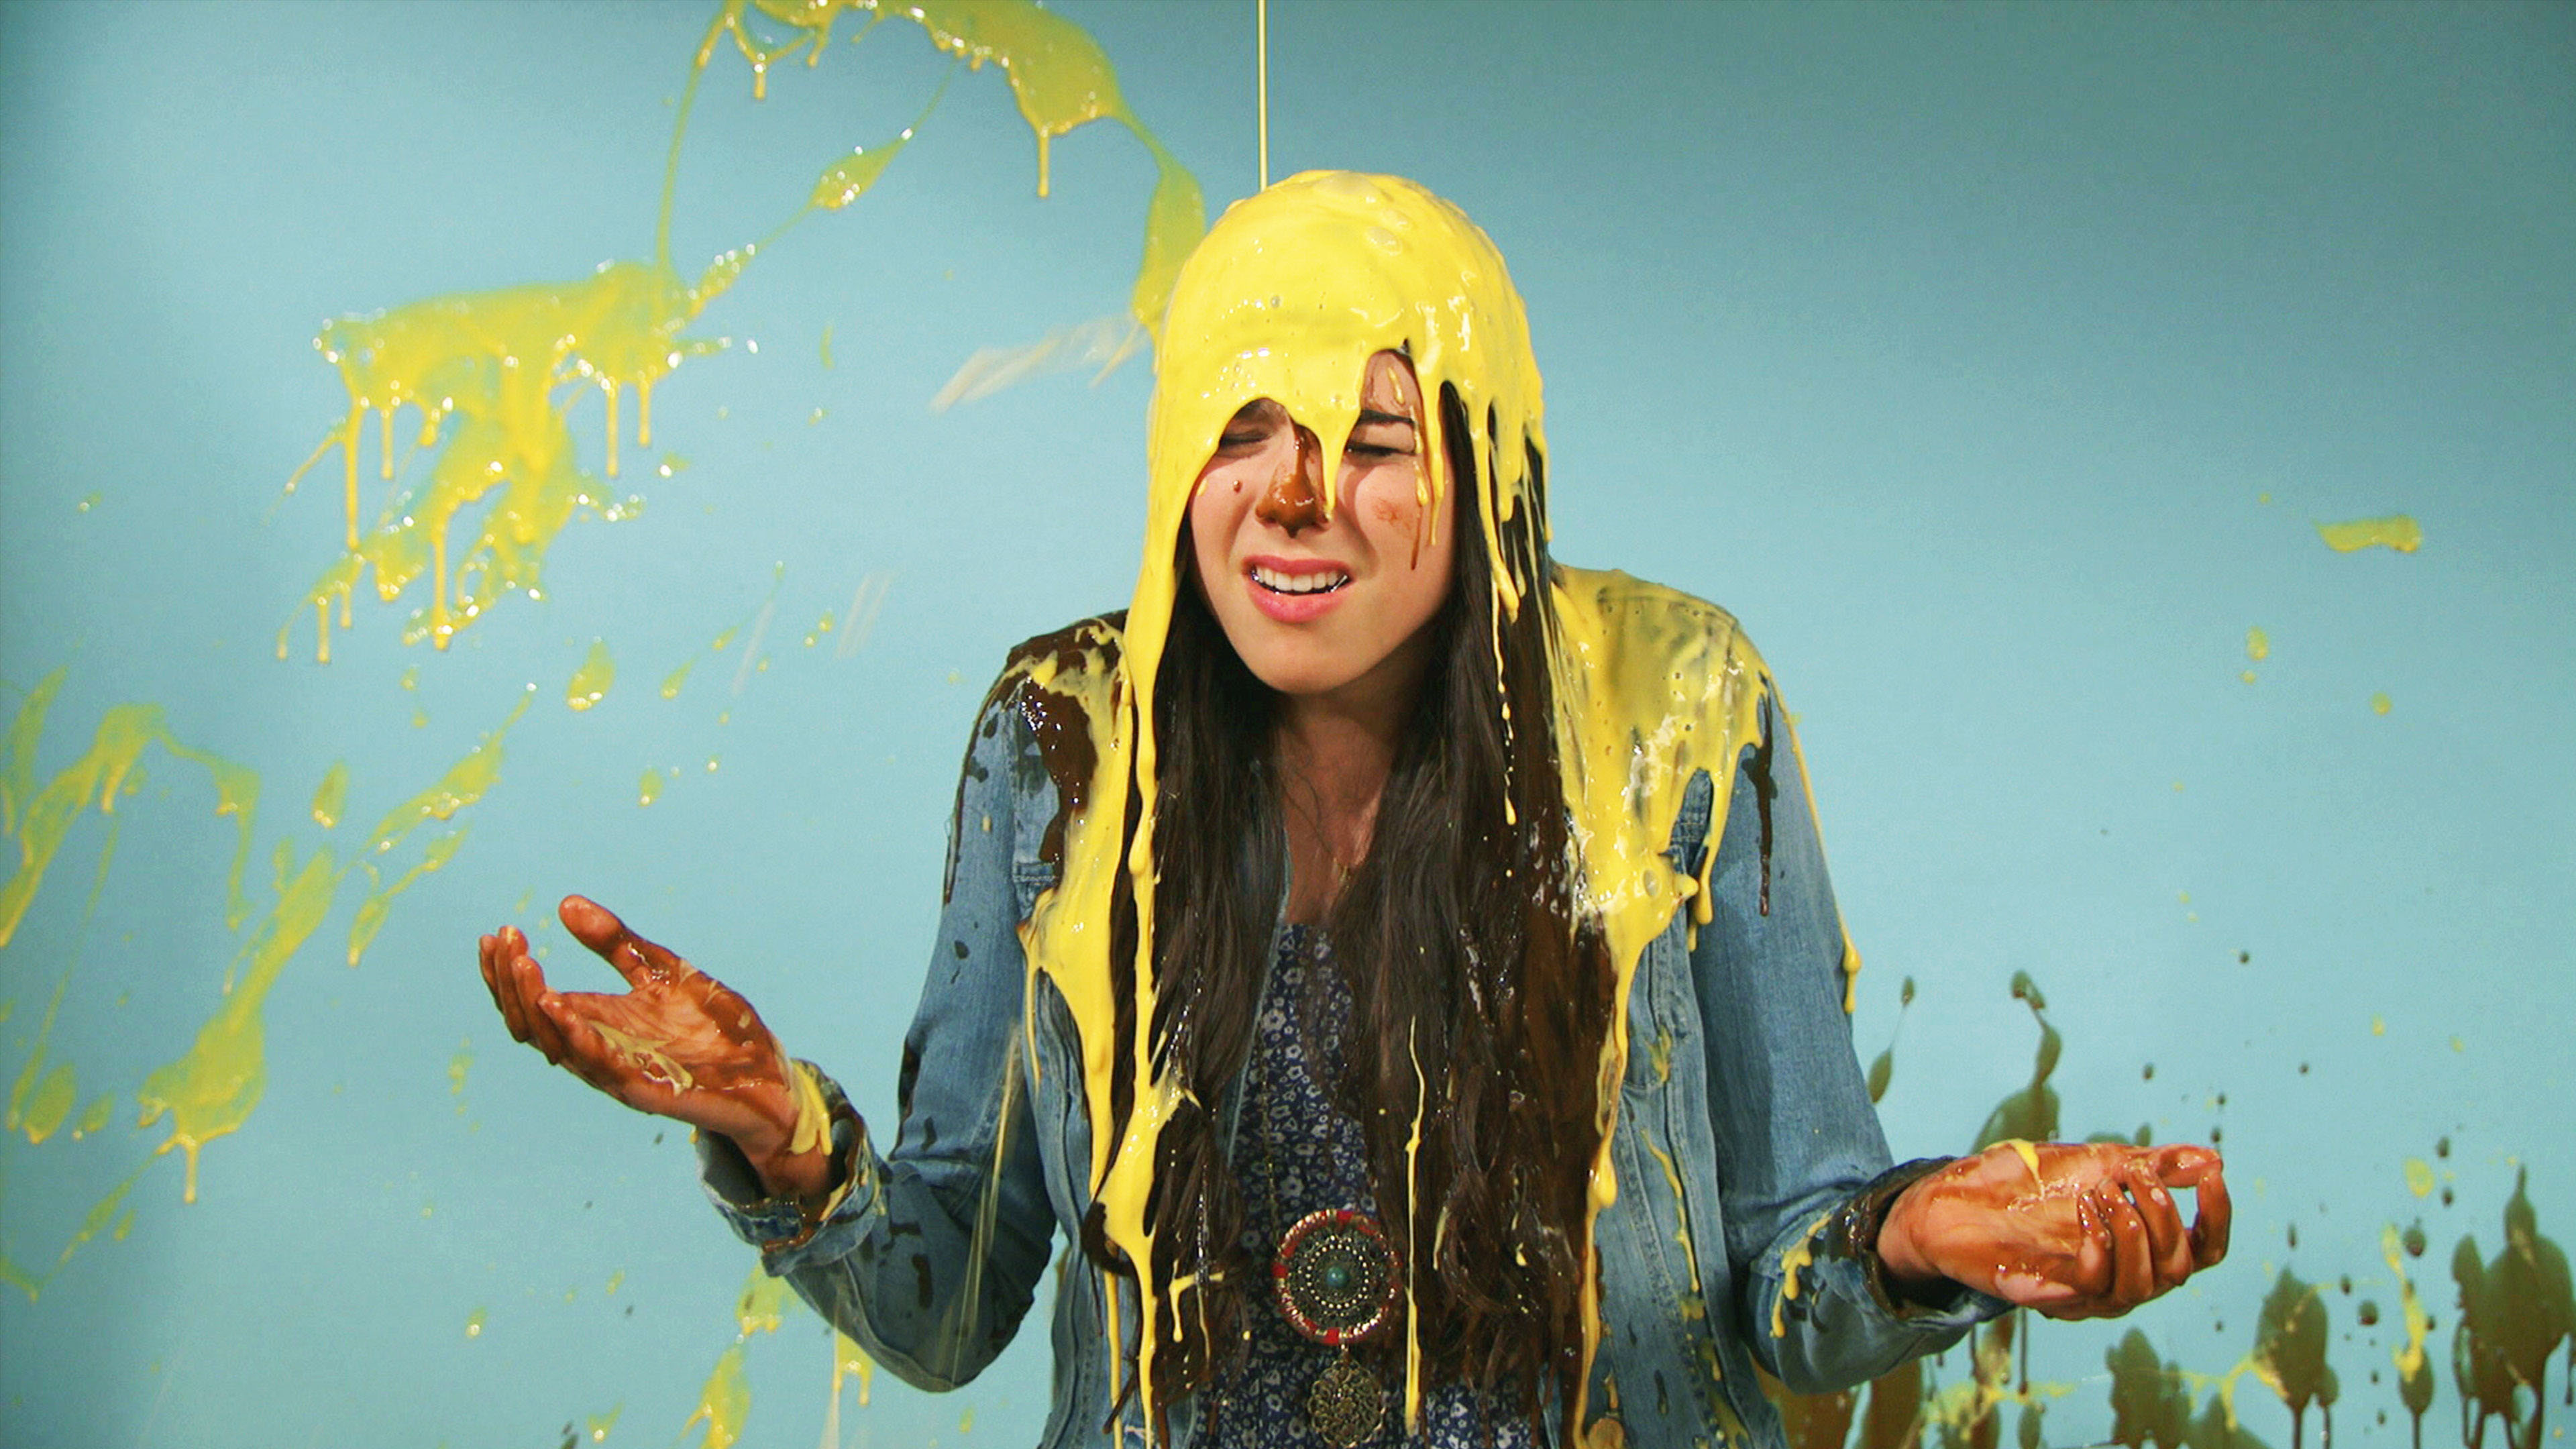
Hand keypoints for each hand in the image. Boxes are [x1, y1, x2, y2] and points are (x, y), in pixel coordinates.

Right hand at [477, 895, 832, 1199]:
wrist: (765, 1073)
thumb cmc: (715, 1027)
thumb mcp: (664, 970)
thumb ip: (619, 942)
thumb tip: (566, 904)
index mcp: (596, 1023)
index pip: (531, 1002)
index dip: (506, 973)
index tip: (497, 933)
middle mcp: (597, 1050)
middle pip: (530, 1023)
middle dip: (511, 983)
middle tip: (507, 941)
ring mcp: (618, 1072)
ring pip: (555, 1046)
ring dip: (534, 1006)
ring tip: (525, 965)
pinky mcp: (647, 1089)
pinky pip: (600, 1067)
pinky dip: (576, 1039)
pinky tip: (560, 1008)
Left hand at [1875, 1141, 2229, 1319]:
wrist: (1957, 1198)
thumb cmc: (2030, 1185)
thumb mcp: (2099, 1163)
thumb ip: (2153, 1165)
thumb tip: (2213, 1158)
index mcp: (2141, 1249)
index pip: (2203, 1252)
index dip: (2217, 1220)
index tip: (2211, 1178)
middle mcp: (2121, 1279)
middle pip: (2177, 1269)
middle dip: (2165, 1217)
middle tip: (2134, 1175)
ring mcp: (2085, 1294)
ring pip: (2141, 1286)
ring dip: (2133, 1231)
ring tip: (2104, 1189)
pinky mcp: (2047, 1295)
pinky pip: (2092, 1285)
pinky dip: (2099, 1245)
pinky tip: (2084, 1209)